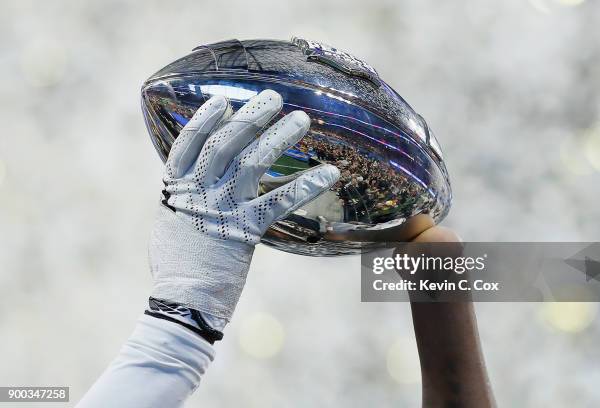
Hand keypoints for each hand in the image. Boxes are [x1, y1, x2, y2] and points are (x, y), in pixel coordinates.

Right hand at [148, 90, 338, 325]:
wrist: (183, 300)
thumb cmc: (177, 261)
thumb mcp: (171, 220)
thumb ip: (185, 194)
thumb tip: (198, 172)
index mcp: (176, 188)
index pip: (189, 143)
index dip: (206, 118)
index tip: (225, 100)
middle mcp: (199, 192)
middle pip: (226, 143)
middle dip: (251, 117)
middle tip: (273, 98)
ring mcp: (223, 209)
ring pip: (253, 163)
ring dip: (279, 138)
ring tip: (301, 121)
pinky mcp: (246, 231)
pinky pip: (279, 202)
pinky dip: (305, 185)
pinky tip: (328, 173)